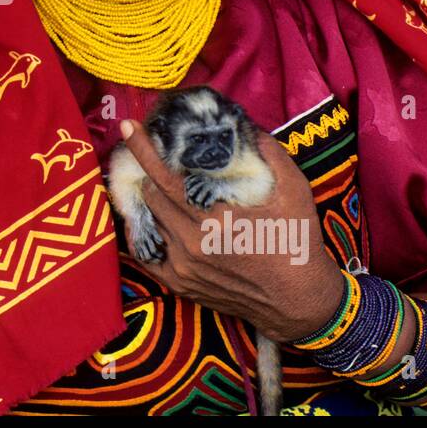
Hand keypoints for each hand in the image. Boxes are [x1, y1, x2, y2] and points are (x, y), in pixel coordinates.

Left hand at [117, 119, 346, 342]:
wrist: (298, 303)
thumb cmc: (298, 243)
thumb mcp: (295, 191)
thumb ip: (270, 153)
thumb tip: (244, 124)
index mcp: (215, 219)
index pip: (163, 177)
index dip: (142, 149)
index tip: (128, 126)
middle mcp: (192, 242)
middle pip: (150, 194)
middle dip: (148, 169)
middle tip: (153, 153)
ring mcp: (182, 265)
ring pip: (147, 219)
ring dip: (148, 197)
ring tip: (155, 180)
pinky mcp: (179, 283)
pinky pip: (145, 250)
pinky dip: (144, 228)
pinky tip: (152, 214)